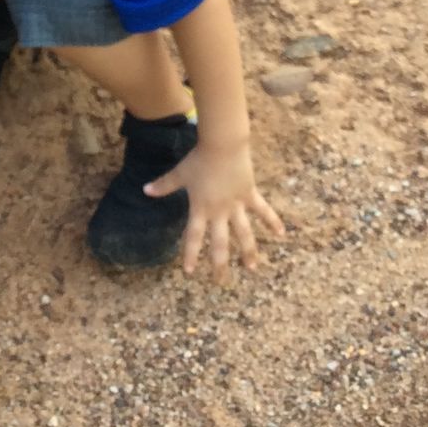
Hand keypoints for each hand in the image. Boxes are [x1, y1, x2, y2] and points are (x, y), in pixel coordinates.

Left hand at [145, 138, 285, 284]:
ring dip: (248, 251)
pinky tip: (281, 234)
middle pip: (220, 243)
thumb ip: (164, 185)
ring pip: (244, 233)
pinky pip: (263, 210)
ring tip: (251, 268)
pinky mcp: (249, 194)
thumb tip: (145, 190)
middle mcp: (219, 211)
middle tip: (221, 281)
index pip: (194, 237)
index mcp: (201, 208)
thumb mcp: (180, 173)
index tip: (189, 272)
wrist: (223, 144)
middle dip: (220, 263)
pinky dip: (272, 221)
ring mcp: (236, 205)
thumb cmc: (199, 158)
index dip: (191, 255)